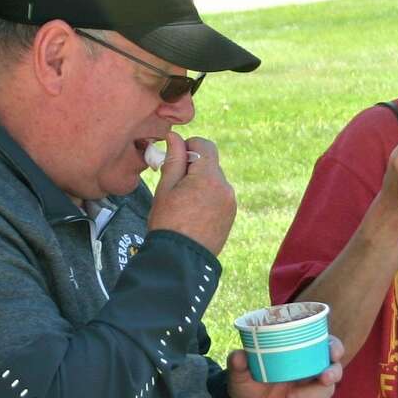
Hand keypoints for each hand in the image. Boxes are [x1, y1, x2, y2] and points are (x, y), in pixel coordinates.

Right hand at [148, 131, 235, 254]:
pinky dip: (207, 198)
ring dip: (201, 183)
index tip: (175, 159)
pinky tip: (193, 214)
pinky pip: (219, 197)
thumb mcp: (165, 188)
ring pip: (215, 181)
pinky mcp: (231, 215)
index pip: (204, 145)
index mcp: (209, 177)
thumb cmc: (168, 223)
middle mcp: (226, 187)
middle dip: (193, 168)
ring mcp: (230, 203)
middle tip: (174, 184)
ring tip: (183, 204)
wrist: (181, 260)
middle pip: (210, 164)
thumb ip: (174, 159)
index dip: (188, 147)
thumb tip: (175, 137)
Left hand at [225, 336, 344, 397]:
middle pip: (335, 369)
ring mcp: (313, 392)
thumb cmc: (249, 384)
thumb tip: (238, 356)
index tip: (332, 352)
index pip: (326, 346)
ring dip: (311, 395)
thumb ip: (238, 364)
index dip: (334, 347)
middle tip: (323, 377)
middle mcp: (312, 372)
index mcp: (301, 355)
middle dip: (333, 373)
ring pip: (327, 392)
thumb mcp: (241, 374)